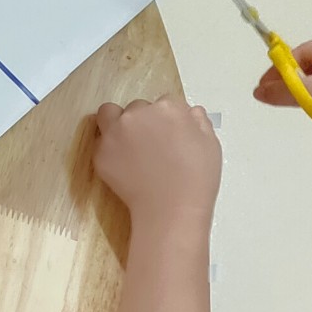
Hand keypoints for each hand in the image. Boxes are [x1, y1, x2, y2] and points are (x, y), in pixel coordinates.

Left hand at [92, 98, 220, 221]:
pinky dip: (110, 148)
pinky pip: (101, 141)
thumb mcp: (210, 144)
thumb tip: (190, 112)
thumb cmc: (195, 180)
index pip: (165, 102)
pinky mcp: (100, 153)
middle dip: (143, 120)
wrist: (171, 209)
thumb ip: (199, 122)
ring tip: (128, 143)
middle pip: (137, 107)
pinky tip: (125, 164)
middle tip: (150, 143)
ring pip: (109, 114)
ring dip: (117, 122)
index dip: (167, 118)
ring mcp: (115, 133)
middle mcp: (137, 115)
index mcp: (167, 108)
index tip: (169, 133)